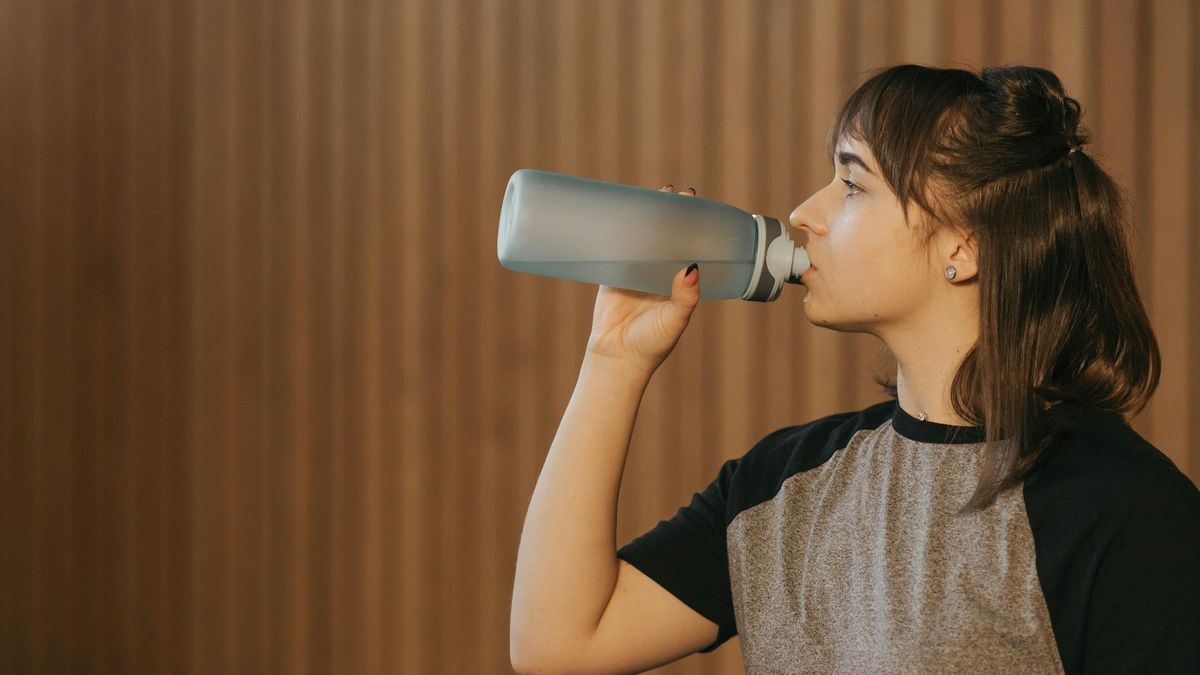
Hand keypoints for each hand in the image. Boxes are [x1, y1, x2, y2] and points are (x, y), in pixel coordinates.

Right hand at [584, 185, 701, 376]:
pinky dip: (614, 232)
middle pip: (664, 235)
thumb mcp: (675, 319)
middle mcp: (656, 273)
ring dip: (642, 217)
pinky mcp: (609, 275)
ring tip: (649, 194)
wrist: (617, 358)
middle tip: (675, 192)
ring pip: (639, 238)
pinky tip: (615, 212)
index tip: (696, 203)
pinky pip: (612, 248)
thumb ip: (685, 297)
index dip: (691, 224)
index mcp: (676, 282)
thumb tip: (692, 268)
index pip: (687, 245)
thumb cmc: (652, 343)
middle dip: (669, 213)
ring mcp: (632, 272)